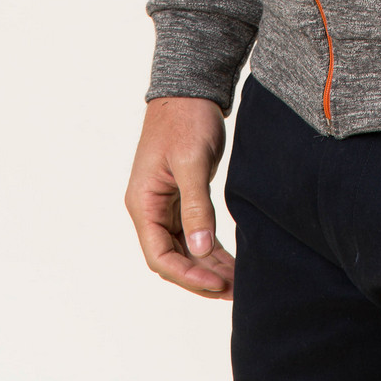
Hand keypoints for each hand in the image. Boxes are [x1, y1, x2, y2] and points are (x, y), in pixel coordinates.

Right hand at [125, 96, 234, 298]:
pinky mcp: (181, 198)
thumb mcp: (192, 162)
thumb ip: (196, 206)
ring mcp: (165, 205)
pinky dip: (209, 249)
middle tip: (234, 290)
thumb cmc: (186, 119)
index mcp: (143, 203)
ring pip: (184, 249)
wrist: (190, 90)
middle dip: (201, 277)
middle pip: (172, 258)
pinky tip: (229, 261)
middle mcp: (150, 209)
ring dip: (208, 266)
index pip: (161, 256)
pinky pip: (193, 233)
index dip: (188, 275)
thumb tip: (199, 250)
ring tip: (237, 282)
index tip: (218, 283)